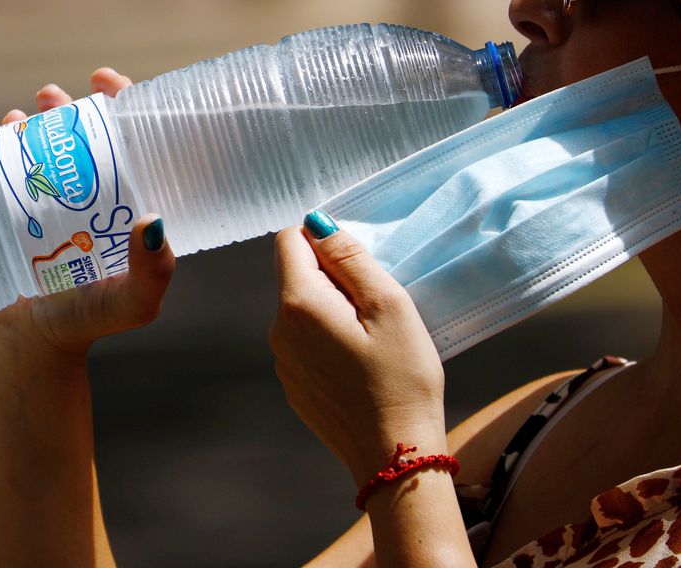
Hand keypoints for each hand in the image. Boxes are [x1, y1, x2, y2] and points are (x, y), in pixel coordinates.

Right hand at [0, 68, 175, 359]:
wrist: (28, 347)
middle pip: (84, 136)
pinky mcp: (11, 211)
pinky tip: (2, 130)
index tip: (111, 83)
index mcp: (125, 206)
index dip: (126, 105)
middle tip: (58, 97)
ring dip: (38, 116)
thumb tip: (155, 221)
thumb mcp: (132, 303)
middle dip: (73, 106)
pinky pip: (5, 166)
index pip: (132, 144)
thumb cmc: (88, 323)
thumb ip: (152, 273)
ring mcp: (48, 202)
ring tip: (31, 108)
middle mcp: (89, 196)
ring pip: (44, 145)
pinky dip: (2, 142)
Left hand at [268, 212, 446, 487]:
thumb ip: (350, 257)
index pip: (289, 240)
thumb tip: (317, 224)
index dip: (324, 241)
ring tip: (371, 341)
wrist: (394, 456)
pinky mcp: (293, 385)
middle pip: (295, 276)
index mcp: (298, 305)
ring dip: (331, 311)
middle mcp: (278, 331)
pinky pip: (304, 343)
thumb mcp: (389, 305)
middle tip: (374, 309)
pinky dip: (328, 341)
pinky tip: (360, 366)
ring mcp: (282, 362)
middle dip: (331, 278)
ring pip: (302, 310)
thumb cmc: (401, 379)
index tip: (358, 267)